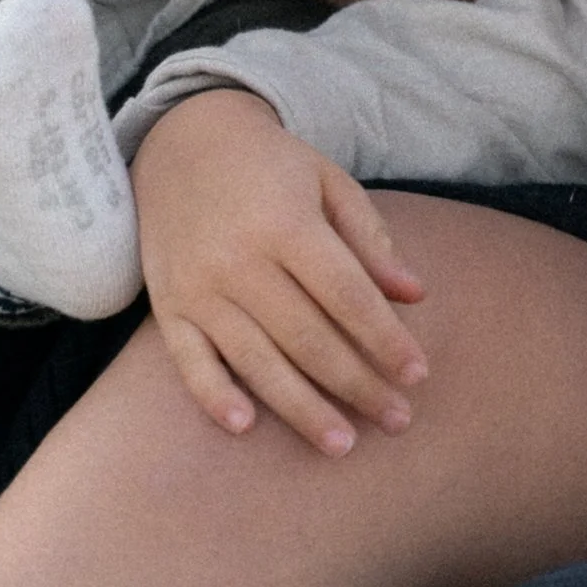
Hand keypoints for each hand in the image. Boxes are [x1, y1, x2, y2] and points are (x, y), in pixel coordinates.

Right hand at [134, 90, 429, 455]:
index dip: (385, 339)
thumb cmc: (269, 165)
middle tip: (397, 421)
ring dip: (302, 409)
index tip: (419, 375)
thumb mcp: (328, 182)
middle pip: (307, 338)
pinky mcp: (168, 305)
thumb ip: (370, 238)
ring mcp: (199, 287)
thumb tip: (415, 296)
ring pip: (256, 361)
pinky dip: (214, 396)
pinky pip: (189, 361)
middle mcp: (240, 260)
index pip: (346, 295)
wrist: (180, 140)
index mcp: (286, 223)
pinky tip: (246, 428)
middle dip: (357, 385)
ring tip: (343, 446)